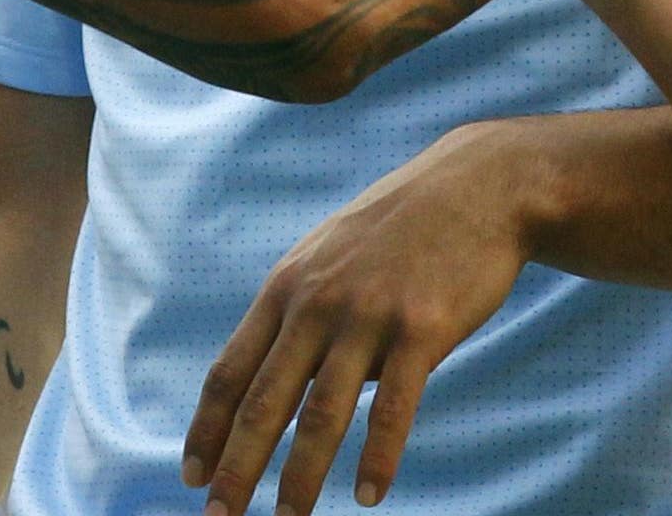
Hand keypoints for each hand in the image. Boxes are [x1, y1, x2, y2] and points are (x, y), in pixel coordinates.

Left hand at [181, 122, 532, 515]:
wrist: (478, 186)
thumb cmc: (400, 228)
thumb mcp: (330, 255)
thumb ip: (300, 310)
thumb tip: (282, 379)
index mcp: (288, 287)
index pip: (231, 371)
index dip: (208, 429)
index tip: (193, 477)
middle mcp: (318, 302)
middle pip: (265, 401)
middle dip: (237, 468)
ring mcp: (369, 314)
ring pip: (322, 413)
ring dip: (301, 478)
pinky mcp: (423, 327)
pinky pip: (394, 407)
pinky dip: (378, 457)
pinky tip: (370, 495)